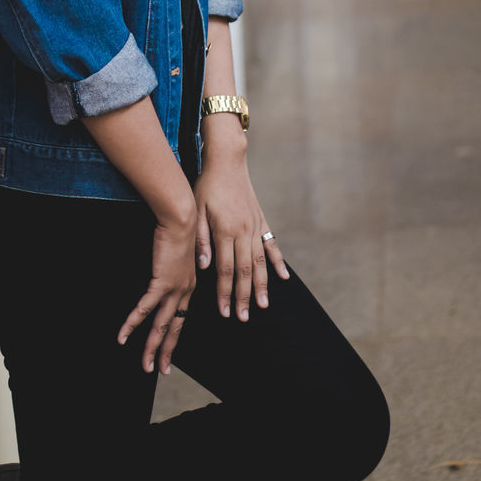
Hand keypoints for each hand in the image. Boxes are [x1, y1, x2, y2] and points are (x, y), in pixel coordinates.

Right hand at [117, 210, 196, 374]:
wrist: (182, 218)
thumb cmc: (180, 229)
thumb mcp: (182, 253)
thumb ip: (178, 266)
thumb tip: (171, 270)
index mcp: (189, 286)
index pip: (181, 318)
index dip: (174, 337)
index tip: (169, 353)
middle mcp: (185, 292)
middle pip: (174, 328)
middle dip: (166, 352)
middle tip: (159, 370)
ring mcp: (174, 289)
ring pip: (162, 325)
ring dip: (151, 347)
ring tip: (145, 366)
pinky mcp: (161, 282)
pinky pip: (145, 308)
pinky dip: (132, 323)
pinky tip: (123, 335)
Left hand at [194, 137, 288, 320]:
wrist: (227, 162)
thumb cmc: (207, 186)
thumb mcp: (196, 210)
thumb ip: (201, 239)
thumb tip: (203, 267)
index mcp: (225, 230)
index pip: (225, 269)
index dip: (224, 292)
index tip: (225, 311)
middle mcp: (243, 231)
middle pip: (245, 271)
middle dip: (244, 296)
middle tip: (243, 318)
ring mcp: (255, 226)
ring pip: (260, 262)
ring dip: (262, 285)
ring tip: (263, 305)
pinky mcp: (261, 220)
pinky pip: (271, 244)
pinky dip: (278, 262)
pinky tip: (284, 277)